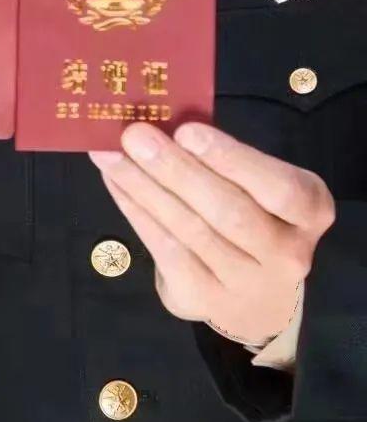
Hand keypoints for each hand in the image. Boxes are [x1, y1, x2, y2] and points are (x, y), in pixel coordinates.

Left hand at [91, 121, 334, 348]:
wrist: (258, 298)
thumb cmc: (256, 216)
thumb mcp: (259, 185)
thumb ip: (227, 159)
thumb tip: (164, 122)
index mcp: (310, 211)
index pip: (279, 188)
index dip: (231, 159)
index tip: (186, 131)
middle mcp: (287, 253)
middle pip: (228, 211)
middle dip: (175, 170)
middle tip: (134, 136)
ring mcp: (246, 283)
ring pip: (190, 231)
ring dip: (144, 187)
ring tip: (111, 154)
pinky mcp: (204, 299)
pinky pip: (166, 251)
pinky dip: (135, 211)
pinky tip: (115, 183)